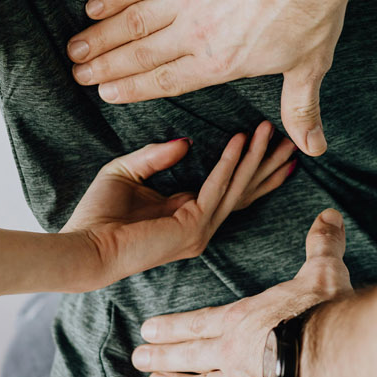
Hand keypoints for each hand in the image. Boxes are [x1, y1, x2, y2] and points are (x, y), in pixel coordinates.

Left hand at [63, 121, 297, 288]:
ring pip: (237, 187)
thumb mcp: (127, 172)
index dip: (251, 166)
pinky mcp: (192, 228)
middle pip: (244, 190)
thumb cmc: (97, 215)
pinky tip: (240, 140)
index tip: (269, 142)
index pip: (229, 189)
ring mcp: (199, 230)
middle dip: (268, 164)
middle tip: (292, 139)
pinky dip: (229, 162)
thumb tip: (187, 141)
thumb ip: (156, 156)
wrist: (85, 246)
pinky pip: (217, 188)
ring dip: (255, 157)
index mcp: (186, 213)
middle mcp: (199, 225)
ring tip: (270, 130)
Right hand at [66, 0, 353, 155]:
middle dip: (105, 66)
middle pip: (140, 54)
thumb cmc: (310, 14)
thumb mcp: (310, 65)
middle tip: (78, 73)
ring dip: (101, 35)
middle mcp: (196, 35)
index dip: (133, 89)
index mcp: (220, 63)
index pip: (167, 81)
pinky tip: (95, 4)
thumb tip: (312, 148)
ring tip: (76, 46)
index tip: (106, 94)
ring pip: (134, 22)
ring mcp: (188, 0)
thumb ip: (300, 109)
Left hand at [132, 209, 351, 376]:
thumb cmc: (321, 313)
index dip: (171, 327)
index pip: (197, 322)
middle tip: (138, 358)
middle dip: (162, 355)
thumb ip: (321, 245)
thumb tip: (328, 215)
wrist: (332, 353)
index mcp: (242, 320)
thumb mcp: (322, 273)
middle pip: (189, 354)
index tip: (148, 329)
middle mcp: (233, 353)